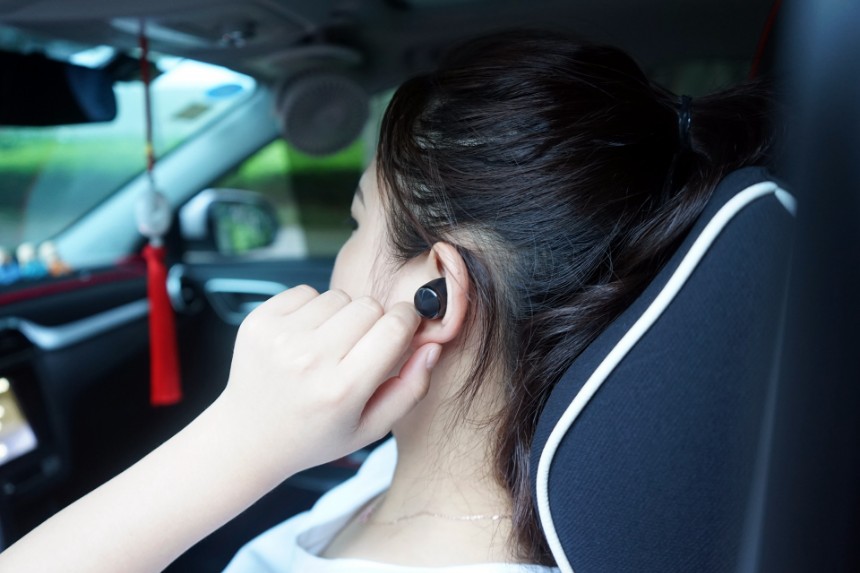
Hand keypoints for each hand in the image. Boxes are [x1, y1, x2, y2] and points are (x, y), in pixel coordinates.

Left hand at [217, 285, 440, 478]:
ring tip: (327, 347)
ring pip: (338, 295)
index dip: (405, 323)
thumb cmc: (316, 435)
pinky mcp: (259, 322)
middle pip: (369, 306)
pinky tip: (303, 339)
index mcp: (342, 390)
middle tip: (358, 348)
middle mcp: (309, 360)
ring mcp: (280, 338)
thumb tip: (432, 345)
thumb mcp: (371, 428)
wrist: (248, 437)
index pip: (394, 326)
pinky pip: (306, 291)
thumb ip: (410, 389)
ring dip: (340, 316)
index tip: (400, 332)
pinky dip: (311, 309)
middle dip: (373, 321)